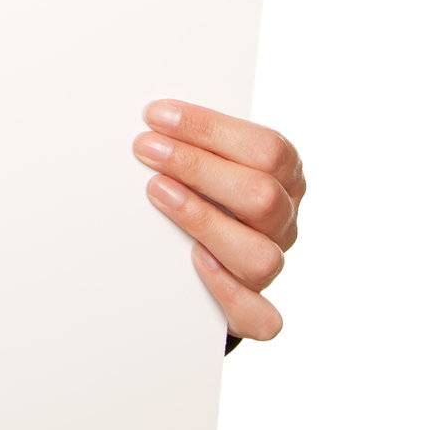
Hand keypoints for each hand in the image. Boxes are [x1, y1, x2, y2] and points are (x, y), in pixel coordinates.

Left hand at [133, 99, 304, 342]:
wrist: (193, 247)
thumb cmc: (196, 180)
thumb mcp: (202, 149)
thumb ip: (190, 134)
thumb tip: (148, 113)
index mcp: (283, 173)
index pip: (267, 149)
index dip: (210, 129)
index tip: (156, 116)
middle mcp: (283, 220)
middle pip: (263, 197)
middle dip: (198, 167)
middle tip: (146, 148)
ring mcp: (272, 264)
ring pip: (261, 256)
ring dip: (204, 221)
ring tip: (157, 192)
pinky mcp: (255, 309)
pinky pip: (260, 316)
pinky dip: (228, 291)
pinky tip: (193, 261)